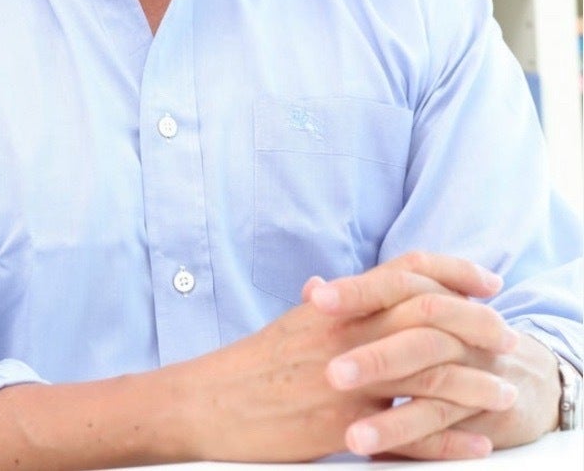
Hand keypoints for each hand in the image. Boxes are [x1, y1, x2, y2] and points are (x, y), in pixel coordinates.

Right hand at [177, 253, 514, 462]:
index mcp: (336, 304)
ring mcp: (346, 378)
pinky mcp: (342, 424)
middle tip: (506, 336)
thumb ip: (318, 306)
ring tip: (503, 394)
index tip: (486, 280)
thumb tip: (324, 285)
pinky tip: (474, 444)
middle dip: (475, 323)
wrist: (210, 403)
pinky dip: (447, 441)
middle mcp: (346, 332)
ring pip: (426, 372)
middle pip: (426, 313)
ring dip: (474, 383)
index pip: (404, 271)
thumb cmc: (249, 366)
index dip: (452, 270)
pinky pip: (408, 433)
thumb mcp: (287, 325)